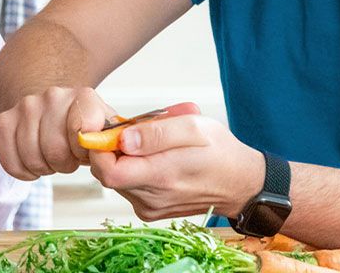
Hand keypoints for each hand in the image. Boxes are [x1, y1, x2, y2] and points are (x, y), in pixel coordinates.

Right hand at [0, 86, 115, 179]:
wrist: (58, 110)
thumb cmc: (86, 129)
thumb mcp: (108, 133)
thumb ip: (114, 142)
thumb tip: (115, 151)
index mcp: (83, 97)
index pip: (82, 130)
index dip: (83, 152)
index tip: (85, 152)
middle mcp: (53, 95)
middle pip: (54, 149)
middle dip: (63, 163)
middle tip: (68, 158)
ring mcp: (26, 106)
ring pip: (31, 156)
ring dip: (43, 167)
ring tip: (51, 157)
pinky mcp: (4, 120)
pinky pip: (9, 160)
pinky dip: (21, 170)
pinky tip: (32, 164)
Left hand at [89, 112, 263, 220]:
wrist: (240, 184)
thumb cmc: (220, 152)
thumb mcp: (194, 127)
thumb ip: (156, 132)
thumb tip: (123, 139)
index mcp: (161, 176)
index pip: (107, 170)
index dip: (100, 148)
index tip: (110, 129)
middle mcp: (151, 198)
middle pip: (107, 174)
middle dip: (111, 149)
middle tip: (133, 131)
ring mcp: (149, 207)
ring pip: (117, 179)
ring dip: (124, 159)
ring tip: (150, 145)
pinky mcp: (150, 210)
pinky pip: (128, 187)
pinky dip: (134, 170)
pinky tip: (155, 159)